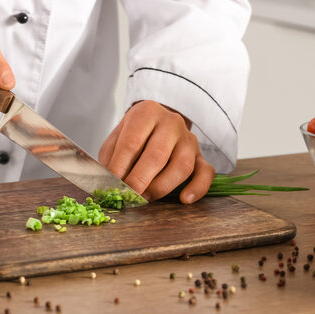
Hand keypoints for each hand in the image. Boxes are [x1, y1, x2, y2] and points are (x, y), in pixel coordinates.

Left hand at [98, 100, 214, 203]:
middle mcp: (171, 122)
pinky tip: (184, 199)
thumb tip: (108, 183)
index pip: (131, 142)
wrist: (157, 123)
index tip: (111, 185)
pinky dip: (197, 188)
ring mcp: (188, 139)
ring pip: (182, 166)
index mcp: (146, 113)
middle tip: (127, 196)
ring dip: (161, 187)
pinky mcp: (201, 156)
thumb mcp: (116, 139)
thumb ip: (111, 158)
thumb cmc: (133, 135)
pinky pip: (206, 173)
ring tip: (145, 198)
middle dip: (139, 180)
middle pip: (157, 155)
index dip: (120, 167)